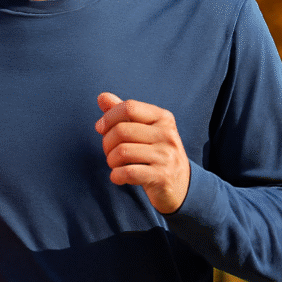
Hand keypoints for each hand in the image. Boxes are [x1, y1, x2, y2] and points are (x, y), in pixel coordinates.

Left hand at [95, 92, 190, 213]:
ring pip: (122, 152)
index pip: (129, 107)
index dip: (108, 117)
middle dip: (107, 143)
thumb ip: (122, 112)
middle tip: (110, 152)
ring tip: (115, 164)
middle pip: (121, 130)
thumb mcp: (142, 129)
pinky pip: (127, 172)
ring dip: (111, 160)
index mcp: (163, 118)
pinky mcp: (162, 176)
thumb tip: (102, 97)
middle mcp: (167, 134)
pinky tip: (118, 177)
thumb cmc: (155, 152)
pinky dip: (116, 175)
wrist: (180, 184)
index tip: (100, 128)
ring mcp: (166, 156)